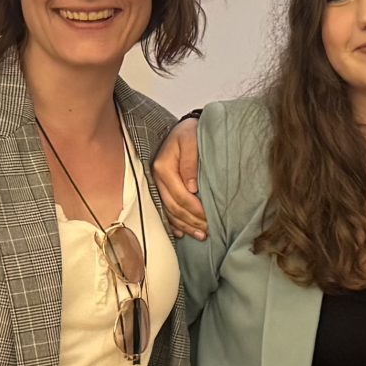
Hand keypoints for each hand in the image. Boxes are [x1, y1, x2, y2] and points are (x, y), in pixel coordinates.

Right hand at [152, 118, 206, 239]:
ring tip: (201, 235)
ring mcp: (158, 185)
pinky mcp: (162, 189)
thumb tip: (192, 188)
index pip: (179, 195)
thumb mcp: (191, 141)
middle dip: (191, 221)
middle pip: (173, 207)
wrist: (184, 130)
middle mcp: (158, 178)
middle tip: (208, 230)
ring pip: (169, 212)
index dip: (194, 209)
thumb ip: (191, 162)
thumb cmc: (190, 133)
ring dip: (185, 226)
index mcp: (164, 168)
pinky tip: (182, 233)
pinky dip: (174, 224)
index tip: (208, 217)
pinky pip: (165, 210)